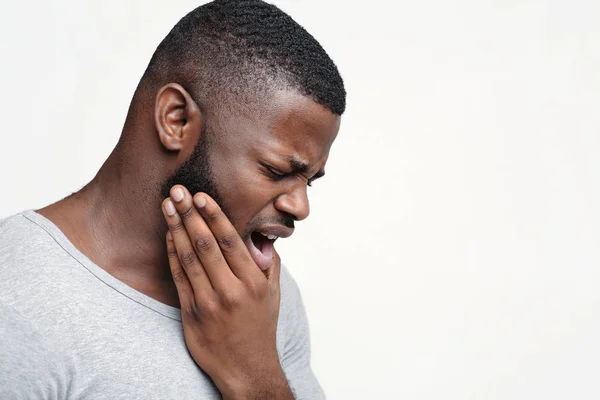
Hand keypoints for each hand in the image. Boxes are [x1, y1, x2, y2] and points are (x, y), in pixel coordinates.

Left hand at [161, 185, 292, 399]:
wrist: (245, 368)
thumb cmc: (260, 326)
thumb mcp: (273, 294)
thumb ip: (268, 262)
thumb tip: (261, 235)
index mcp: (252, 282)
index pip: (230, 241)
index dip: (214, 216)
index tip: (201, 196)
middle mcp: (230, 291)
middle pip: (206, 244)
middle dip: (190, 214)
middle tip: (178, 191)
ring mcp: (208, 302)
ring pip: (189, 257)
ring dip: (176, 228)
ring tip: (168, 206)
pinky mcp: (191, 312)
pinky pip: (179, 277)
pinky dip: (172, 253)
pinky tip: (168, 235)